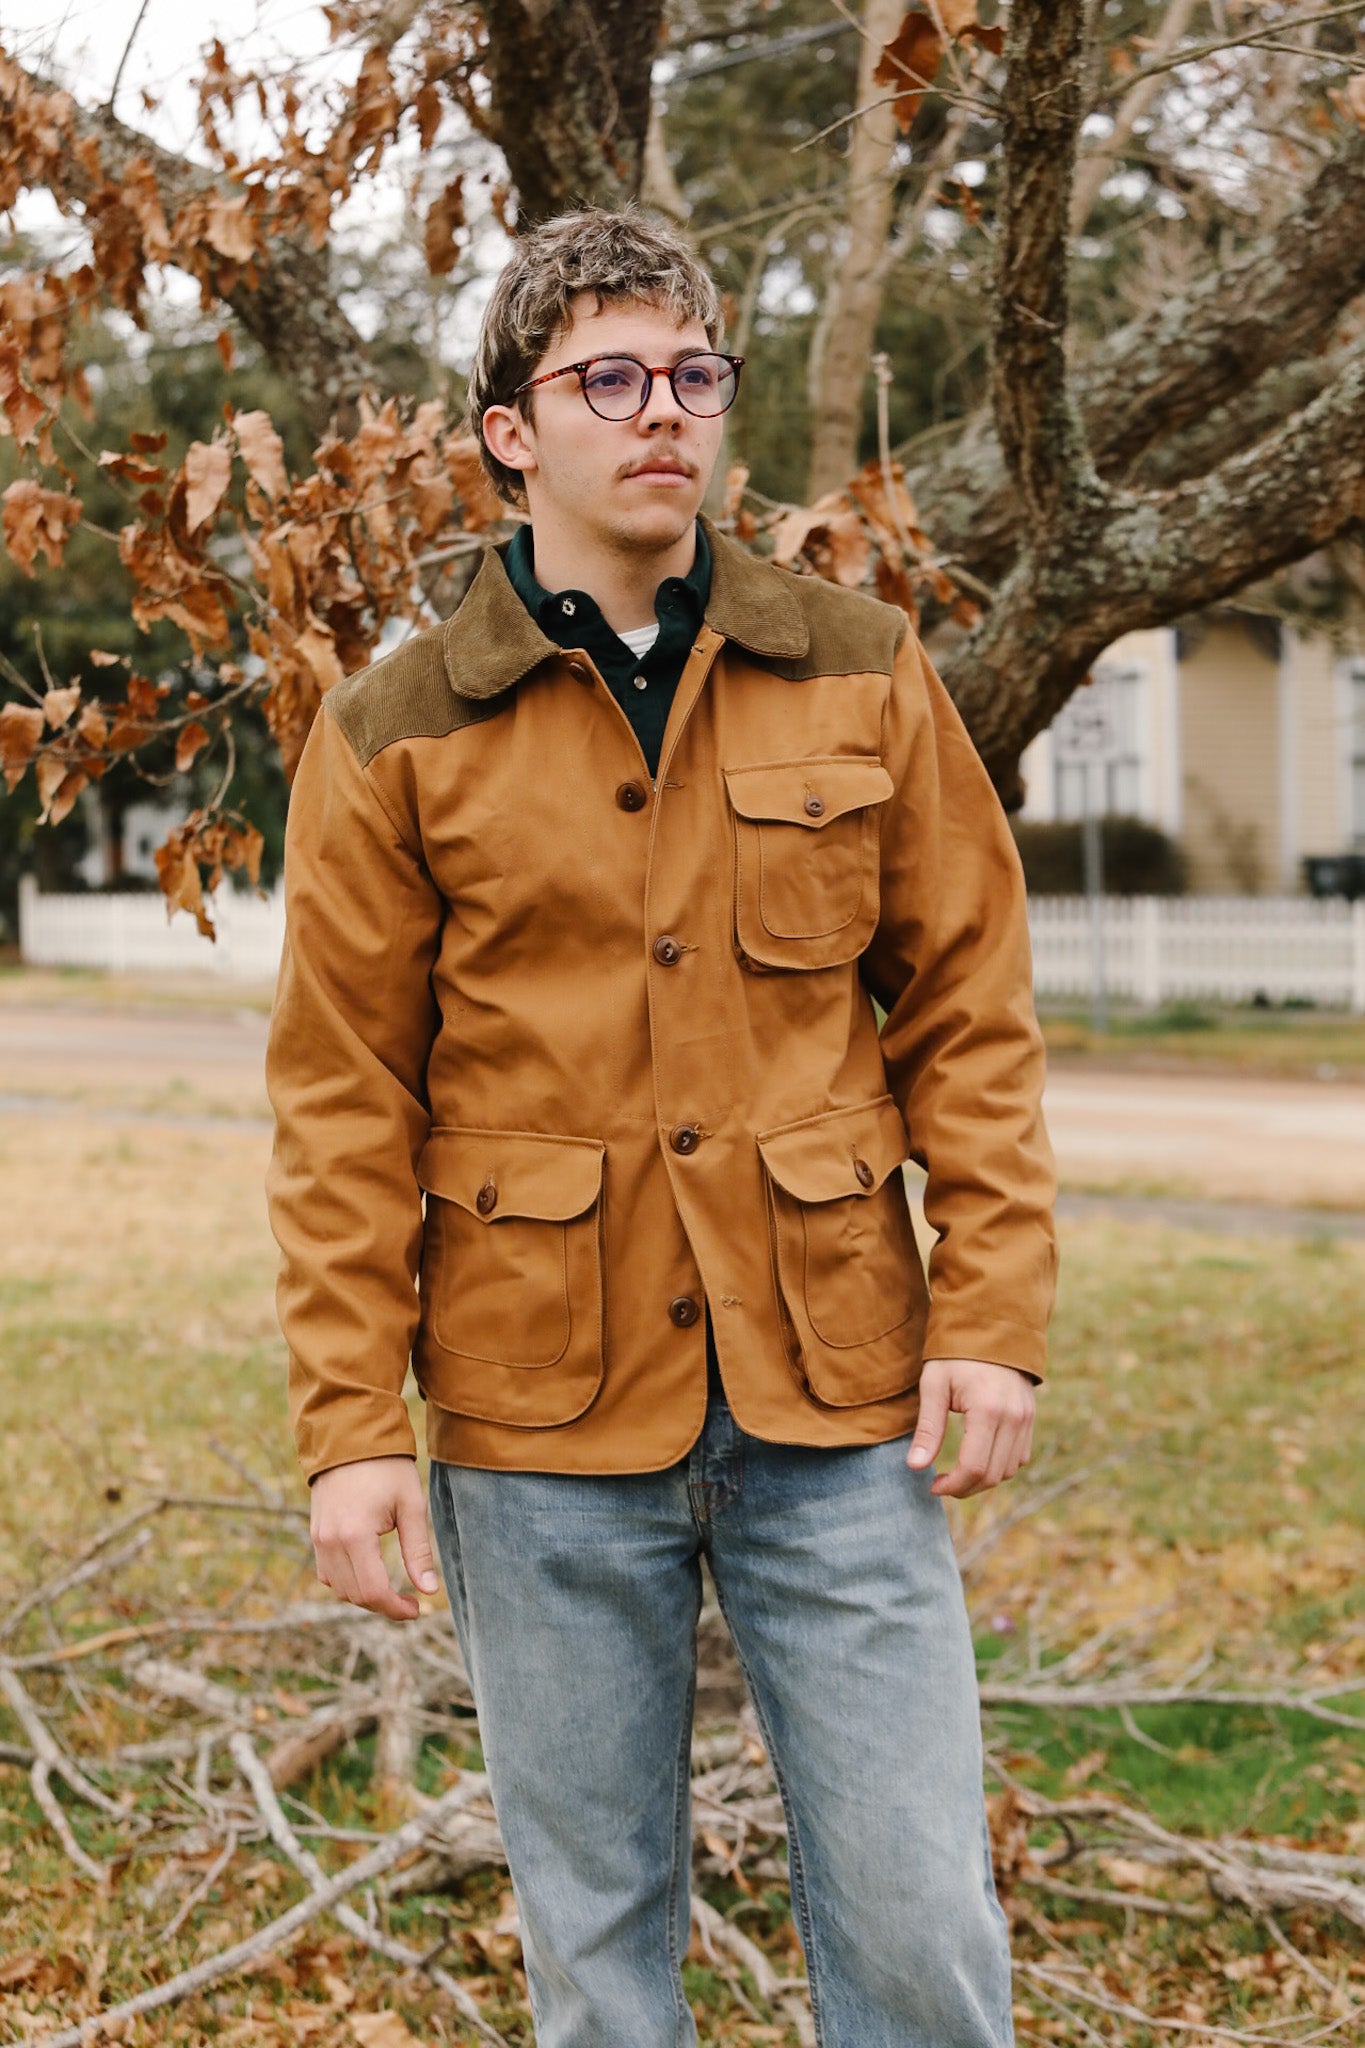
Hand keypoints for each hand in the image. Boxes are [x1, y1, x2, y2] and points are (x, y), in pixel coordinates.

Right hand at [309, 1455, 439, 1619]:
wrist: (350, 1436)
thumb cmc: (387, 1467)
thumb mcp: (411, 1505)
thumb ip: (418, 1551)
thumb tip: (429, 1590)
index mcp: (355, 1535)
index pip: (372, 1591)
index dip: (395, 1609)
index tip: (417, 1609)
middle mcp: (330, 1541)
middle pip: (355, 1595)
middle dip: (383, 1605)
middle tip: (409, 1601)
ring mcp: (319, 1538)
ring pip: (338, 1588)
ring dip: (364, 1595)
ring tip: (391, 1588)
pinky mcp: (315, 1533)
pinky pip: (327, 1573)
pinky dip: (347, 1581)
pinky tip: (369, 1572)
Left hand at [906, 1357, 1034, 1497]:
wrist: (990, 1327)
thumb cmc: (955, 1354)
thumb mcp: (934, 1386)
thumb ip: (928, 1429)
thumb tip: (915, 1466)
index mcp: (988, 1410)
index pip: (974, 1467)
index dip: (953, 1485)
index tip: (932, 1485)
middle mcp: (1013, 1418)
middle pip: (993, 1475)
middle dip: (966, 1487)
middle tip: (942, 1483)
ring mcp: (1026, 1418)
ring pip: (1009, 1470)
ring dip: (983, 1479)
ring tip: (958, 1472)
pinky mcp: (1030, 1417)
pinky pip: (1020, 1456)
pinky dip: (999, 1465)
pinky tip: (977, 1457)